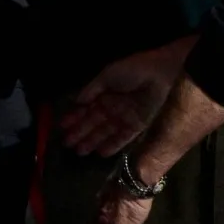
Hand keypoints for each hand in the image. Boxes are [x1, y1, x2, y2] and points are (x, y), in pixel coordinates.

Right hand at [61, 37, 196, 156]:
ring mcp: (124, 116)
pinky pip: (123, 137)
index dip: (74, 118)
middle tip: (66, 144)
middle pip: (94, 122)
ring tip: (79, 152)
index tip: (62, 128)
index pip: (86, 108)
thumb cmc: (133, 70)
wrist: (161, 73)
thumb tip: (76, 102)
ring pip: (105, 132)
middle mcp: (112, 105)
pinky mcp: (138, 124)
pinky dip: (112, 145)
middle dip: (80, 133)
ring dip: (92, 141)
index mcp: (104, 92)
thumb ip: (92, 90)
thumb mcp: (107, 75)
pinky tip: (100, 153)